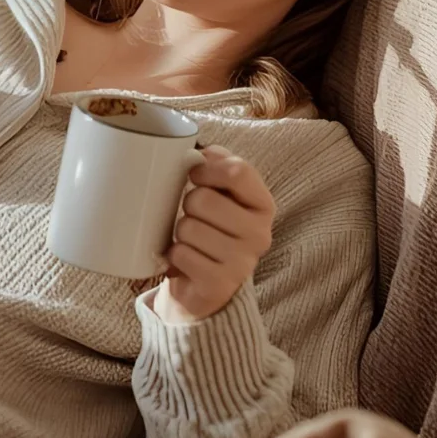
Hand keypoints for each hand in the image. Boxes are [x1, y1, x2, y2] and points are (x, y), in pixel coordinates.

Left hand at [154, 145, 275, 323]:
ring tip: (189, 241)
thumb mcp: (221, 196)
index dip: (206, 168)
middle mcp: (260, 234)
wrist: (205, 287)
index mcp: (263, 205)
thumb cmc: (211, 231)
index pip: (237, 170)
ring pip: (188, 227)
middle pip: (203, 199)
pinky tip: (185, 261)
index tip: (194, 174)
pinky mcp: (220, 284)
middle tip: (192, 216)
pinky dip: (174, 256)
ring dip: (179, 233)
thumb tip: (202, 150)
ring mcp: (243, 262)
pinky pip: (181, 254)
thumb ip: (217, 166)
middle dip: (187, 205)